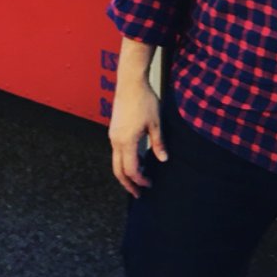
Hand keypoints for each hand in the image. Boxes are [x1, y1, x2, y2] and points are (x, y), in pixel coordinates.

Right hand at [108, 78, 166, 197]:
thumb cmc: (144, 100)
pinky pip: (116, 152)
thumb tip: (163, 159)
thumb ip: (158, 143)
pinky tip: (137, 158)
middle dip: (128, 184)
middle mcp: (116, 141)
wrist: (130, 82)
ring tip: (140, 178)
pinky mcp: (113, 130)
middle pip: (118, 171)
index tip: (150, 184)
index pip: (131, 170)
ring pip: (115, 162)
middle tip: (138, 194)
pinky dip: (125, 161)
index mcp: (127, 142)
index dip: (141, 180)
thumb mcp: (156, 123)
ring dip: (126, 172)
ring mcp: (113, 135)